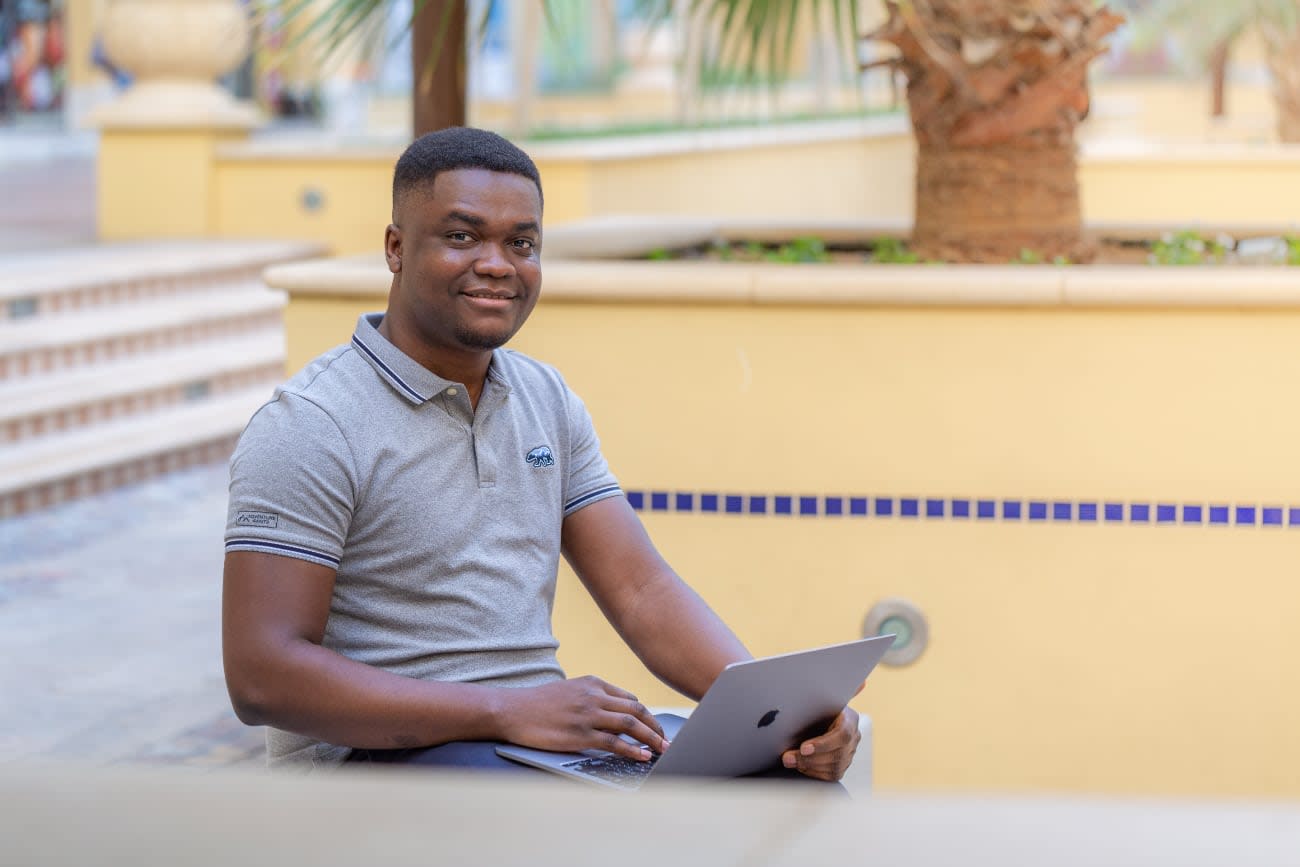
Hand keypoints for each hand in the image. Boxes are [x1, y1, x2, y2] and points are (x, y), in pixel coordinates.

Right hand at [496, 676, 668, 761]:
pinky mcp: (580, 734)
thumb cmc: (538, 704)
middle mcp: (594, 696)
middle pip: (636, 711)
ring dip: (651, 738)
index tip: (654, 728)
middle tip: (666, 740)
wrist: (511, 710)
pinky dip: (633, 750)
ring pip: (630, 725)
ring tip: (662, 749)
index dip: (646, 715)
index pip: (630, 699)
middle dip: (655, 727)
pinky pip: (614, 743)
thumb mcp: (569, 690)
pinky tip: (642, 756)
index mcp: (593, 683)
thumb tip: (616, 711)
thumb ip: (592, 697)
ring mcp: (588, 715)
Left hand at [781, 706, 860, 781]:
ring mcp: (851, 752)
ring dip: (809, 767)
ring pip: (835, 768)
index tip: (804, 748)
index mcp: (850, 719)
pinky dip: (814, 772)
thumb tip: (787, 723)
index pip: (842, 735)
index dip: (823, 744)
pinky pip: (832, 775)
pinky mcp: (844, 764)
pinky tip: (801, 766)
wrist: (825, 713)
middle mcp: (854, 737)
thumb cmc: (819, 708)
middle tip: (789, 758)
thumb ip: (807, 713)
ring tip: (791, 761)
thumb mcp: (815, 705)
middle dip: (809, 759)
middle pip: (837, 754)